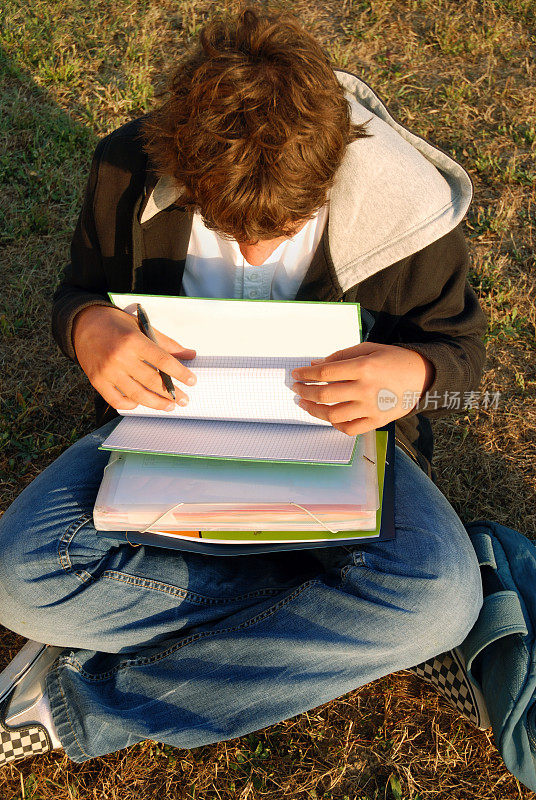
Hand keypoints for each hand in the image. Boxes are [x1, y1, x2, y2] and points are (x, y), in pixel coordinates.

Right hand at [72, 305, 195, 410]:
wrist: (83, 323)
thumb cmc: (116, 324)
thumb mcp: (142, 327)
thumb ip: (167, 343)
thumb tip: (190, 355)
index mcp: (134, 341)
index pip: (163, 361)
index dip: (180, 373)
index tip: (192, 381)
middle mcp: (120, 357)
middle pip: (152, 381)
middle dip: (172, 393)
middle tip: (184, 400)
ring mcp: (108, 371)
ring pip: (137, 395)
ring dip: (156, 403)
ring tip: (168, 406)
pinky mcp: (97, 381)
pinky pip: (116, 400)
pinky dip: (130, 405)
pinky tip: (140, 404)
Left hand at [291, 342, 434, 434]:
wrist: (423, 376)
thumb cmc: (394, 359)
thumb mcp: (369, 349)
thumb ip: (341, 356)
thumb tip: (315, 364)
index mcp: (363, 367)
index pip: (325, 373)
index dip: (306, 374)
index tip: (296, 374)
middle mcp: (366, 389)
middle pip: (325, 395)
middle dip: (305, 392)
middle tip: (297, 389)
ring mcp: (371, 408)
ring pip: (333, 415)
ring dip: (314, 410)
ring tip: (305, 404)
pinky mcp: (377, 421)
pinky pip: (350, 429)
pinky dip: (335, 425)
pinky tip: (328, 417)